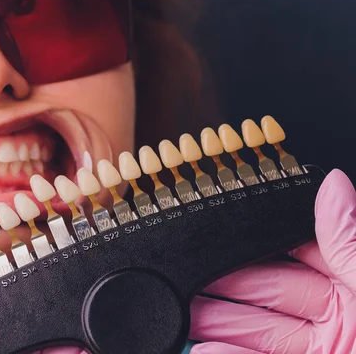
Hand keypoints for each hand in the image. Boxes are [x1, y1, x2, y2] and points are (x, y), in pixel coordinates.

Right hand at [190, 169, 355, 352]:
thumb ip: (352, 246)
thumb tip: (333, 186)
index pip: (299, 253)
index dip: (256, 245)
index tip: (219, 238)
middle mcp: (342, 320)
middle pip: (269, 294)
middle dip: (226, 287)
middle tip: (190, 280)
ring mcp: (322, 353)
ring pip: (258, 333)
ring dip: (220, 326)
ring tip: (185, 317)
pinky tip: (204, 350)